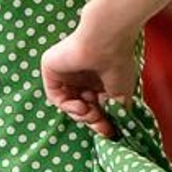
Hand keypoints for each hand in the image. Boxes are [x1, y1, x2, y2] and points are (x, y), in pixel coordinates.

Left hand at [40, 11, 138, 137]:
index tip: (109, 131)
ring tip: (91, 113)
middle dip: (91, 120)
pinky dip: (67, 106)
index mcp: (97, 78)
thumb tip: (112, 130)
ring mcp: (65, 72)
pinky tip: (80, 105)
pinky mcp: (51, 67)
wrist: (107, 40)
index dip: (101, 120)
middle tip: (101, 127)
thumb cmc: (118, 63)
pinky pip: (54, 96)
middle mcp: (81, 75)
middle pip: (81, 106)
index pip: (94, 104)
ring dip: (80, 115)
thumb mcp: (121, 95)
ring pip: (68, 103)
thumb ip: (116, 112)